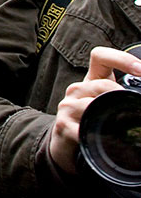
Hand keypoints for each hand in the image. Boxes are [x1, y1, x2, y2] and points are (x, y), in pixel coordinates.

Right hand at [50, 46, 140, 173]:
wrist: (64, 141)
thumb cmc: (90, 118)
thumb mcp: (105, 101)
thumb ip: (122, 95)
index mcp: (91, 80)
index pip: (100, 56)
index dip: (121, 59)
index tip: (140, 70)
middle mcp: (77, 89)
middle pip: (100, 84)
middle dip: (119, 93)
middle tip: (134, 105)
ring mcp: (68, 106)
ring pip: (90, 105)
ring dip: (107, 115)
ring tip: (118, 125)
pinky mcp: (63, 125)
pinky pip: (82, 129)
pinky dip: (96, 135)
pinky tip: (105, 140)